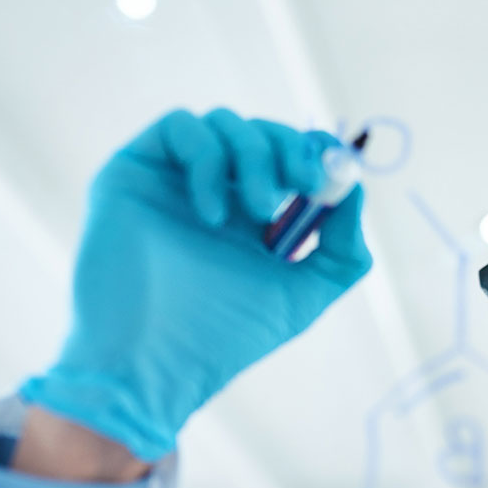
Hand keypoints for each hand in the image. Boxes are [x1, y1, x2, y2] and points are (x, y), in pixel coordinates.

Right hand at [18, 108, 371, 461]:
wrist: (152, 364)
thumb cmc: (221, 339)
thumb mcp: (303, 297)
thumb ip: (341, 251)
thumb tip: (355, 190)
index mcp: (248, 218)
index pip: (288, 158)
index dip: (316, 154)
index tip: (337, 173)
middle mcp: (210, 193)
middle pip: (260, 133)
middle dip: (291, 150)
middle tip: (306, 184)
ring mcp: (170, 180)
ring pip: (223, 123)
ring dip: (254, 156)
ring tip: (259, 211)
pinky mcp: (132, 171)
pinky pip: (178, 127)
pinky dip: (208, 159)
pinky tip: (213, 215)